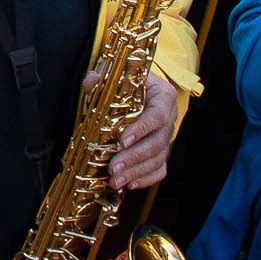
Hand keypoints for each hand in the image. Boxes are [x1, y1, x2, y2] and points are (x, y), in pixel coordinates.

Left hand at [104, 69, 177, 190]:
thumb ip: (101, 78)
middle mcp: (170, 117)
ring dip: (137, 172)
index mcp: (163, 95)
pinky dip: (146, 179)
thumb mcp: (113, 74)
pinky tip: (128, 185)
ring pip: (158, 159)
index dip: (142, 129)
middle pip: (158, 142)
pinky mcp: (162, 151)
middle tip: (114, 168)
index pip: (158, 114)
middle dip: (135, 157)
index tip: (122, 140)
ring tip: (115, 180)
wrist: (135, 88)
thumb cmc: (124, 81)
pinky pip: (160, 169)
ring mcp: (167, 136)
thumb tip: (90, 84)